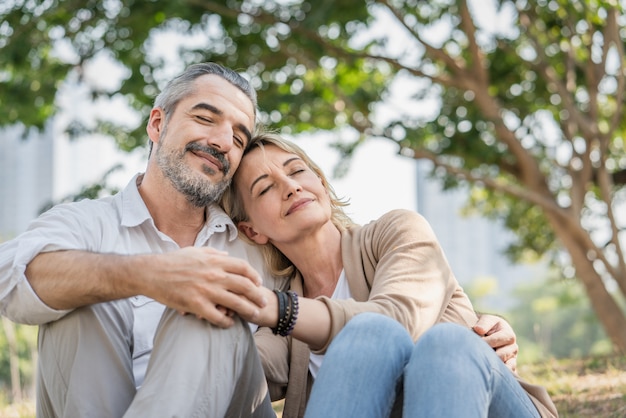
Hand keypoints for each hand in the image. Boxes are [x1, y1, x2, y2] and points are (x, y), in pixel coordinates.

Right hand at [142, 247, 267, 327]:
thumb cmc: (173, 261)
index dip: (255, 276)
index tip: (259, 283)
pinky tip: (230, 323)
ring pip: (236, 303)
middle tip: (263, 302)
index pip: (244, 268)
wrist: (151, 273)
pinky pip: (218, 317)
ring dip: (249, 310)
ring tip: (254, 315)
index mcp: (215, 261)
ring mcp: (206, 291)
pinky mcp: (197, 305)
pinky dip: (227, 322)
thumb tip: (228, 257)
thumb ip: (214, 254)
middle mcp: (214, 275)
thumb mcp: (196, 251)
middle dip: (258, 295)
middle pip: (245, 286)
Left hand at [473, 314, 518, 372]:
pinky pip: (509, 374)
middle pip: (501, 355)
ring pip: (506, 366)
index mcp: (508, 334)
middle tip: (477, 355)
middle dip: (488, 355)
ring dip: (494, 366)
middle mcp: (513, 347)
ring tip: (484, 365)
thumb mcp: (487, 320)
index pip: (497, 340)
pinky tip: (492, 375)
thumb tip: (478, 330)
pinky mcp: (510, 368)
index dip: (485, 342)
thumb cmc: (488, 326)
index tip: (474, 343)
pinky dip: (501, 375)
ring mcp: (512, 359)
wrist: (490, 334)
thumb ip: (484, 323)